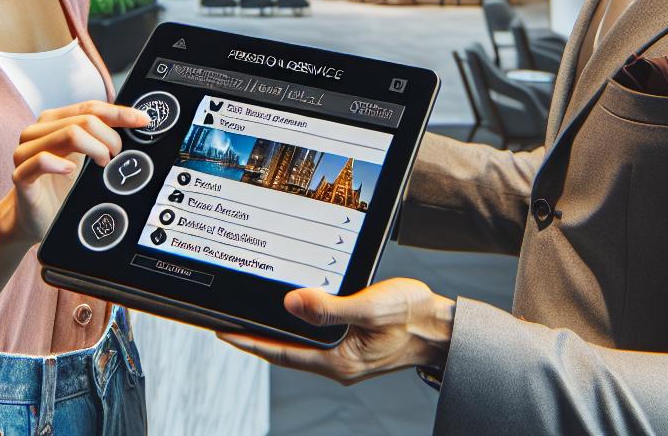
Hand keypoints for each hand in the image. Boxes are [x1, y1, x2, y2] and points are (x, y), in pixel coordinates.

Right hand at [1, 100, 149, 245]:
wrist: (34, 217)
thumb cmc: (60, 185)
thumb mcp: (85, 156)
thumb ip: (100, 137)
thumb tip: (134, 124)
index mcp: (53, 121)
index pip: (90, 107)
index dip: (119, 113)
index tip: (142, 120)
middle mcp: (37, 131)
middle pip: (83, 120)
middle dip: (109, 136)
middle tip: (117, 153)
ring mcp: (26, 152)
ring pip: (68, 134)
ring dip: (95, 148)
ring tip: (102, 163)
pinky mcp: (20, 174)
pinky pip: (41, 161)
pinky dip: (61, 163)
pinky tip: (71, 170)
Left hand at [220, 278, 454, 384]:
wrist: (443, 326)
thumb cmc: (413, 316)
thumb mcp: (369, 307)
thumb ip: (329, 308)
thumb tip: (292, 303)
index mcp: (339, 361)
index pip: (282, 354)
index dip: (251, 342)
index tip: (224, 332)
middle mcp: (339, 364)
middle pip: (287, 353)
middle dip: (258, 339)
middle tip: (230, 322)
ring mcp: (347, 356)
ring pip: (301, 346)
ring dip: (279, 333)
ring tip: (254, 318)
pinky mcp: (355, 346)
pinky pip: (317, 338)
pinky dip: (300, 328)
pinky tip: (295, 314)